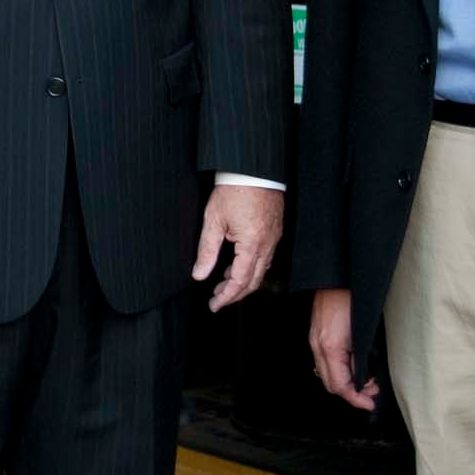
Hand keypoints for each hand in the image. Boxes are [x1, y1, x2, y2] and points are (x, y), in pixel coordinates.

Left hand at [193, 184, 282, 310]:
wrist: (253, 169)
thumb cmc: (234, 190)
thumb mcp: (213, 220)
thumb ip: (207, 251)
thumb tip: (199, 275)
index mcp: (252, 244)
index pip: (240, 281)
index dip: (226, 296)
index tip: (214, 305)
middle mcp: (267, 245)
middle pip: (253, 281)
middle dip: (235, 294)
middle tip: (217, 299)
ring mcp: (274, 238)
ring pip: (261, 271)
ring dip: (243, 281)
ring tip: (223, 284)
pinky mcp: (275, 231)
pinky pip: (265, 258)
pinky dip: (251, 267)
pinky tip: (237, 265)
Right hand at [307, 287, 379, 411]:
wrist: (336, 277)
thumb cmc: (354, 300)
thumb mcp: (361, 335)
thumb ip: (360, 359)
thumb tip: (364, 379)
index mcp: (330, 348)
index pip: (340, 386)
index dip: (356, 398)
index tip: (369, 402)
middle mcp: (317, 346)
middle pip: (330, 384)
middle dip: (351, 393)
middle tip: (371, 392)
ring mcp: (314, 340)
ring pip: (325, 374)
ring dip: (345, 382)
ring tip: (365, 379)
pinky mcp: (316, 335)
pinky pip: (323, 362)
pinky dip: (337, 370)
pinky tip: (351, 366)